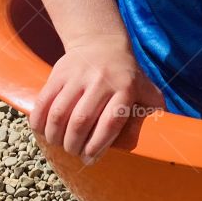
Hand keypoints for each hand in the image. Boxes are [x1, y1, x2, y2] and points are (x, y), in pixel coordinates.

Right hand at [28, 35, 165, 164]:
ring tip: (60, 144)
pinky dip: (39, 121)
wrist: (100, 42)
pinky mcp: (58, 73)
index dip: (98, 145)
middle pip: (80, 121)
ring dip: (55, 136)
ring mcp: (77, 76)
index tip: (90, 158)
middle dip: (74, 145)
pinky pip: (43, 102)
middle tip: (74, 152)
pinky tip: (44, 132)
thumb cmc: (127, 76)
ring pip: (59, 113)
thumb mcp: (147, 90)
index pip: (110, 122)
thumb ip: (154, 113)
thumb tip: (162, 140)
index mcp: (125, 88)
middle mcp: (101, 81)